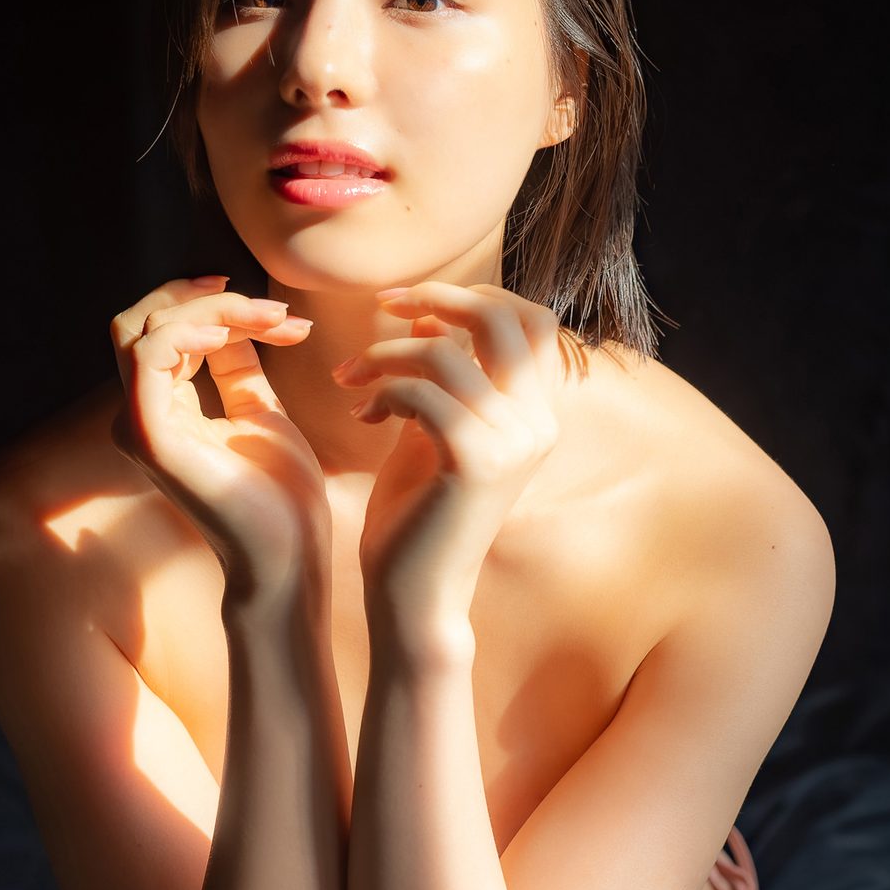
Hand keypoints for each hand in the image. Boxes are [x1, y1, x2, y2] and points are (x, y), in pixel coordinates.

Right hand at [109, 276, 329, 602]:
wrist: (290, 553)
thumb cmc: (279, 494)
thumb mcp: (259, 411)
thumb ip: (237, 366)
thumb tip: (233, 320)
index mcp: (162, 408)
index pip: (160, 330)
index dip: (211, 304)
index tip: (275, 309)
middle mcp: (139, 414)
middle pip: (143, 320)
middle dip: (208, 299)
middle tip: (274, 310)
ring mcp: (138, 426)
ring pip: (145, 329)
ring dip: (213, 310)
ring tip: (272, 321)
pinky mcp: (150, 437)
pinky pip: (149, 357)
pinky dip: (191, 331)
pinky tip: (234, 335)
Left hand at [331, 281, 562, 627]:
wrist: (415, 594)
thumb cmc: (419, 513)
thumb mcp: (436, 431)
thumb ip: (447, 377)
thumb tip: (431, 317)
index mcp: (537, 414)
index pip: (532, 320)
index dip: (474, 295)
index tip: (412, 305)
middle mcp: (538, 425)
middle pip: (502, 317)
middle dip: (437, 298)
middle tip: (383, 306)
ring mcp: (513, 444)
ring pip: (445, 353)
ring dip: (384, 354)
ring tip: (350, 379)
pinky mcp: (475, 463)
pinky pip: (423, 392)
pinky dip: (384, 391)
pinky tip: (365, 414)